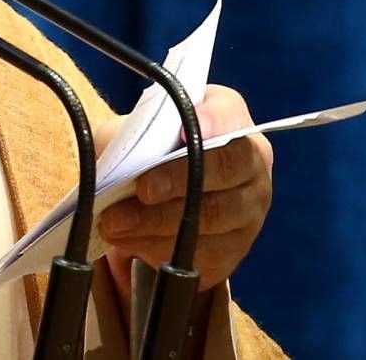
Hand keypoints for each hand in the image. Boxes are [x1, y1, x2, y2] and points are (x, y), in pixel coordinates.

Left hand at [97, 84, 273, 303]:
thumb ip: (132, 134)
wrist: (162, 191)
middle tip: (142, 189)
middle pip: (226, 170)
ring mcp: (249, 211)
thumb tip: (119, 159)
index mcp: (231, 122)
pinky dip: (161, 247)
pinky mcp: (235, 249)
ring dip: (158, 221)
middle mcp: (251, 165)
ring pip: (212, 217)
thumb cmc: (152, 151)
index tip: (181, 129)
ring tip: (115, 221)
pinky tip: (128, 241)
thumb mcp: (137, 131)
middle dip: (179, 179)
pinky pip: (203, 252)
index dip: (211, 120)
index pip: (231, 114)